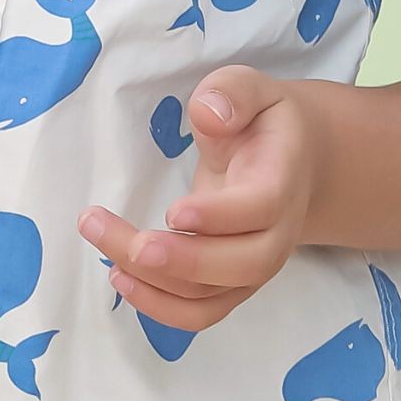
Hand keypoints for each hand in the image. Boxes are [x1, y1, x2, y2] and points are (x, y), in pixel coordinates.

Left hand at [78, 66, 320, 333]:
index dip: (220, 216)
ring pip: (214, 295)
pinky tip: (120, 277)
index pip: (262, 208)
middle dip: (182, 261)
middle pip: (241, 265)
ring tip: (105, 252)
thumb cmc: (262, 122)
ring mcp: (255, 265)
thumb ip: (232, 93)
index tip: (174, 212)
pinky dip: (161, 307)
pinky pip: (201, 312)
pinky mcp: (231, 283)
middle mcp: (276, 233)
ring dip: (156, 284)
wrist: (295, 163)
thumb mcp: (250, 88)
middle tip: (131, 244)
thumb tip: (208, 113)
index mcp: (281, 180)